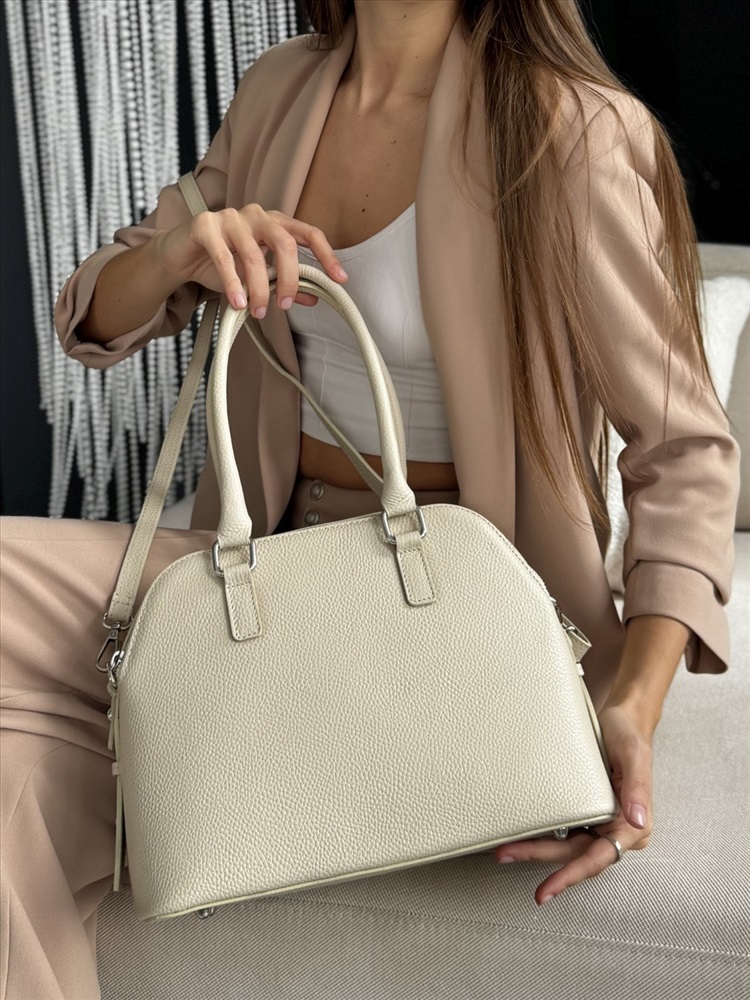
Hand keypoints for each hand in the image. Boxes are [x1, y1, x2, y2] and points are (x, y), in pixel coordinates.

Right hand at [150, 204, 347, 315]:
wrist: (181, 256)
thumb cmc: (222, 264)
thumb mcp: (257, 277)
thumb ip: (284, 284)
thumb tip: (314, 297)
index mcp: (274, 223)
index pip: (308, 233)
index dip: (327, 255)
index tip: (340, 280)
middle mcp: (256, 215)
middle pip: (284, 243)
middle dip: (289, 279)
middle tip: (284, 305)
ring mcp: (230, 217)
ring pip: (253, 255)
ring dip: (258, 289)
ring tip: (257, 312)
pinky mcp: (204, 225)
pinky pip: (224, 257)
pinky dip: (233, 284)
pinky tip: (238, 303)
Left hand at [493, 702, 652, 904]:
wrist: (623, 718)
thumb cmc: (630, 735)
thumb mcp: (635, 757)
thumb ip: (637, 789)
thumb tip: (638, 821)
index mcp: (632, 826)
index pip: (599, 858)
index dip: (572, 875)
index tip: (549, 888)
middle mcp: (617, 830)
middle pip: (575, 854)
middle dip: (541, 858)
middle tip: (507, 856)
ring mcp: (601, 823)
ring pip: (567, 846)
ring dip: (538, 849)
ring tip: (506, 850)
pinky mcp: (588, 813)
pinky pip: (565, 830)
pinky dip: (544, 834)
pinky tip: (523, 834)